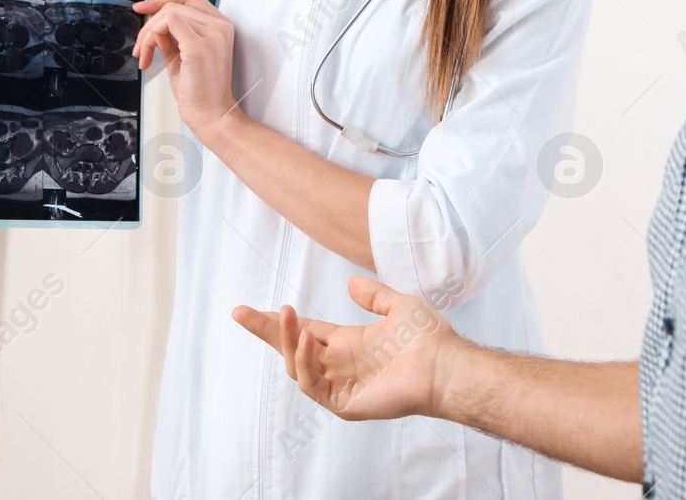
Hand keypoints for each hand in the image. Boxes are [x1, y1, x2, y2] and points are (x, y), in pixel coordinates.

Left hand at [131, 0, 241, 137]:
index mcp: (220, 26)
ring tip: (144, 55)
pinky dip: (151, 38)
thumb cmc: (201, 91)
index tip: (143, 8)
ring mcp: (212, 34)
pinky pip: (167, 23)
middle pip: (175, 3)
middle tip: (140, 45)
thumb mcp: (183, 55)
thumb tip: (153, 21)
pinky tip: (148, 57)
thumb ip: (172, 35)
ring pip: (168, 13)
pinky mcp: (198, 46)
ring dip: (147, 33)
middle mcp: (220, 26)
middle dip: (149, 22)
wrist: (212, 115)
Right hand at [233, 274, 458, 420]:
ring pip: (296, 365)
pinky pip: (312, 385)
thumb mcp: (397, 306)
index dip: (280, 321)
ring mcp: (340, 385)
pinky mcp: (343, 403)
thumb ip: (373, 296)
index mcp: (348, 344)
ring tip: (285, 314)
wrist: (445, 364)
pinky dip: (304, 362)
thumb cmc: (429, 338)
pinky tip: (307, 339)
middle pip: (290, 347)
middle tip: (240, 313)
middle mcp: (340, 364)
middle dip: (266, 331)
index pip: (304, 331)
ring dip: (286, 339)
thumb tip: (351, 282)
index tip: (252, 309)